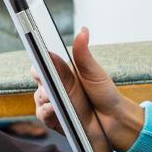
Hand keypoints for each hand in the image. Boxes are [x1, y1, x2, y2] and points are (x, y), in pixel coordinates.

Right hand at [32, 28, 143, 151]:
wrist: (113, 120)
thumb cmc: (103, 94)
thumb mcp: (94, 73)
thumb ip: (83, 54)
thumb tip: (83, 31)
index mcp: (61, 71)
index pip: (42, 61)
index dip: (39, 57)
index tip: (40, 53)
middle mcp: (54, 86)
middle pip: (38, 78)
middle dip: (42, 76)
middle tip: (48, 74)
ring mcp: (52, 103)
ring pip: (39, 96)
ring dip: (46, 94)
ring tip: (56, 94)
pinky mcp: (52, 119)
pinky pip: (43, 114)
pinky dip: (47, 110)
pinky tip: (55, 107)